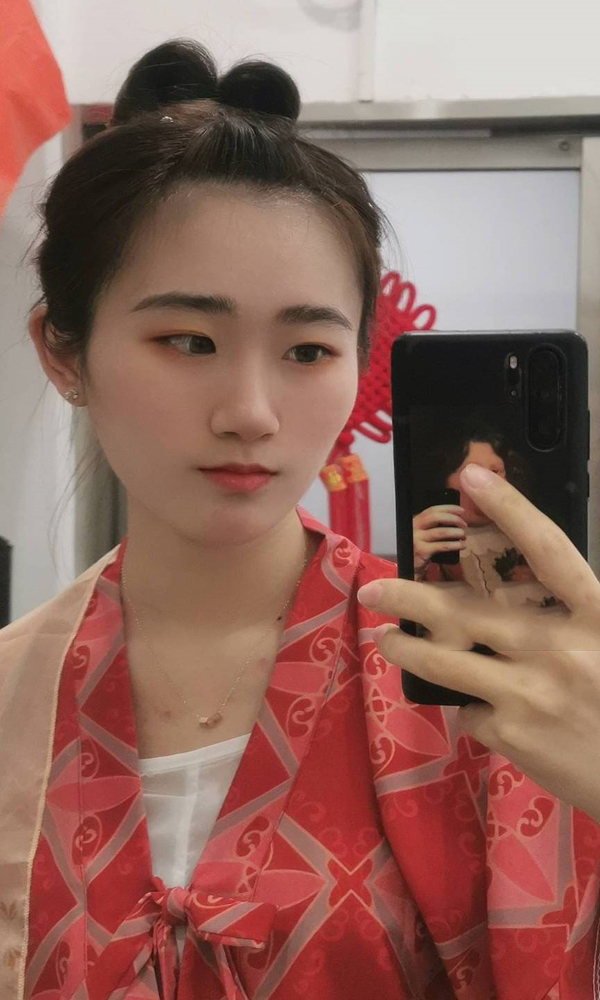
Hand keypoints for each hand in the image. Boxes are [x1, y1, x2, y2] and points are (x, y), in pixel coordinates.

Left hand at [358, 463, 599, 823]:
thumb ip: (565, 614)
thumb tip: (499, 592)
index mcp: (597, 614)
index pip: (548, 548)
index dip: (510, 508)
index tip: (470, 478)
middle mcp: (562, 647)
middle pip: (467, 610)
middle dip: (410, 598)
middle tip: (374, 590)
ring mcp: (533, 692)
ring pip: (445, 661)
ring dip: (406, 650)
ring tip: (386, 641)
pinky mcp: (515, 735)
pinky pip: (471, 711)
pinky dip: (472, 708)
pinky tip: (488, 712)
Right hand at [412, 504, 466, 568]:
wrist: (408, 566)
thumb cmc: (420, 548)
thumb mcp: (423, 534)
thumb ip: (433, 526)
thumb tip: (455, 519)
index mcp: (416, 521)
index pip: (432, 510)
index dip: (448, 508)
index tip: (462, 511)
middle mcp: (414, 528)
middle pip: (436, 517)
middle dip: (453, 519)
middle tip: (464, 524)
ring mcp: (417, 539)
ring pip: (441, 532)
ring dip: (456, 532)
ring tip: (463, 535)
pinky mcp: (422, 551)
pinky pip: (442, 546)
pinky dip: (455, 545)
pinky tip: (462, 545)